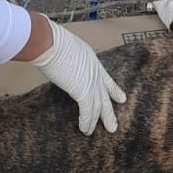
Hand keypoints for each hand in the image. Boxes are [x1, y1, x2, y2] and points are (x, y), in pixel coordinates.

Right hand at [28, 15, 126, 134]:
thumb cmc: (53, 42)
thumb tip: (63, 66)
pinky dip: (86, 121)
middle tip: (114, 125)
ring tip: (105, 131)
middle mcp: (95, 72)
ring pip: (99, 106)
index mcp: (92, 61)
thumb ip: (70, 60)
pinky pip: (87, 111)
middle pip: (105, 95)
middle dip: (110, 112)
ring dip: (99, 120)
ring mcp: (90, 82)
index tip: (121, 98)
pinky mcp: (82, 91)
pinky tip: (85, 130)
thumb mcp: (68, 49)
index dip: (114, 90)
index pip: (106, 79)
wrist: (52, 44)